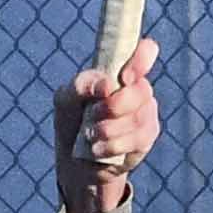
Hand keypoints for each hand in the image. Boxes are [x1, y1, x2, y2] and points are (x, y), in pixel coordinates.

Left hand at [53, 37, 160, 212]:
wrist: (76, 160)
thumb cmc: (72, 121)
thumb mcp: (65, 100)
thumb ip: (81, 85)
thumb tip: (107, 84)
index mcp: (120, 71)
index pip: (146, 52)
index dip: (142, 58)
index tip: (124, 77)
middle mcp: (137, 89)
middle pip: (141, 90)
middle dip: (114, 106)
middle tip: (93, 114)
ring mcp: (145, 113)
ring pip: (138, 118)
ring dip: (109, 129)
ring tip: (90, 136)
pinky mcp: (146, 137)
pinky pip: (137, 139)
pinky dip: (113, 145)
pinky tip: (98, 149)